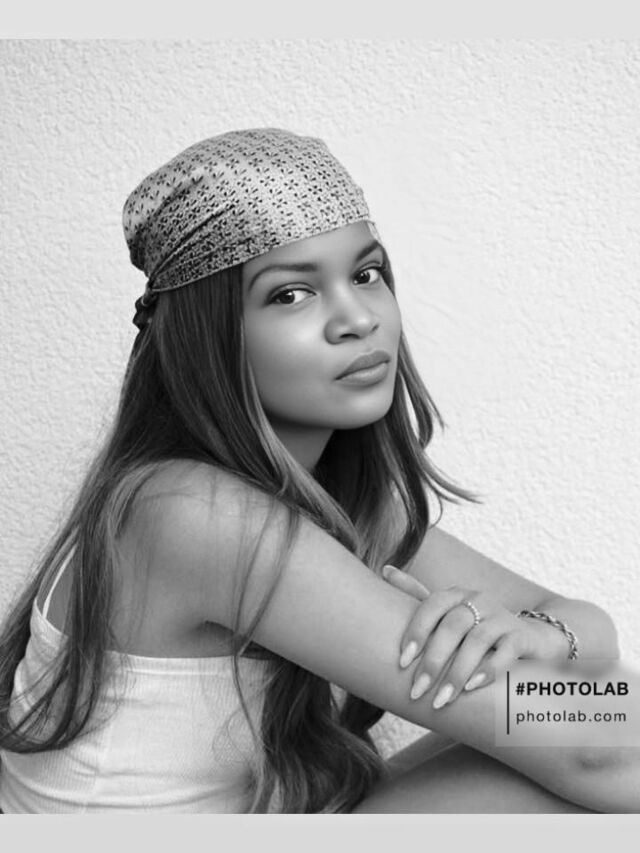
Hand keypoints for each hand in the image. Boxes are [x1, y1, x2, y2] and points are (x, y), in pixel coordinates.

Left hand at [382, 564, 543, 709]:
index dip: (416, 631)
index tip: (401, 662)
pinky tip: (472, 688)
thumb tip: (385, 569)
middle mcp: (478, 600)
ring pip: (477, 641)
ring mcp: (502, 616)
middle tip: (417, 690)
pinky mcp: (522, 635)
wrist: (528, 638)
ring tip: (442, 700)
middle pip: (452, 626)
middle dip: (433, 660)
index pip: (431, 605)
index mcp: (455, 595)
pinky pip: (506, 651)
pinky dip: (488, 670)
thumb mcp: (447, 612)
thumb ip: (417, 594)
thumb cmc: (476, 628)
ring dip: (457, 672)